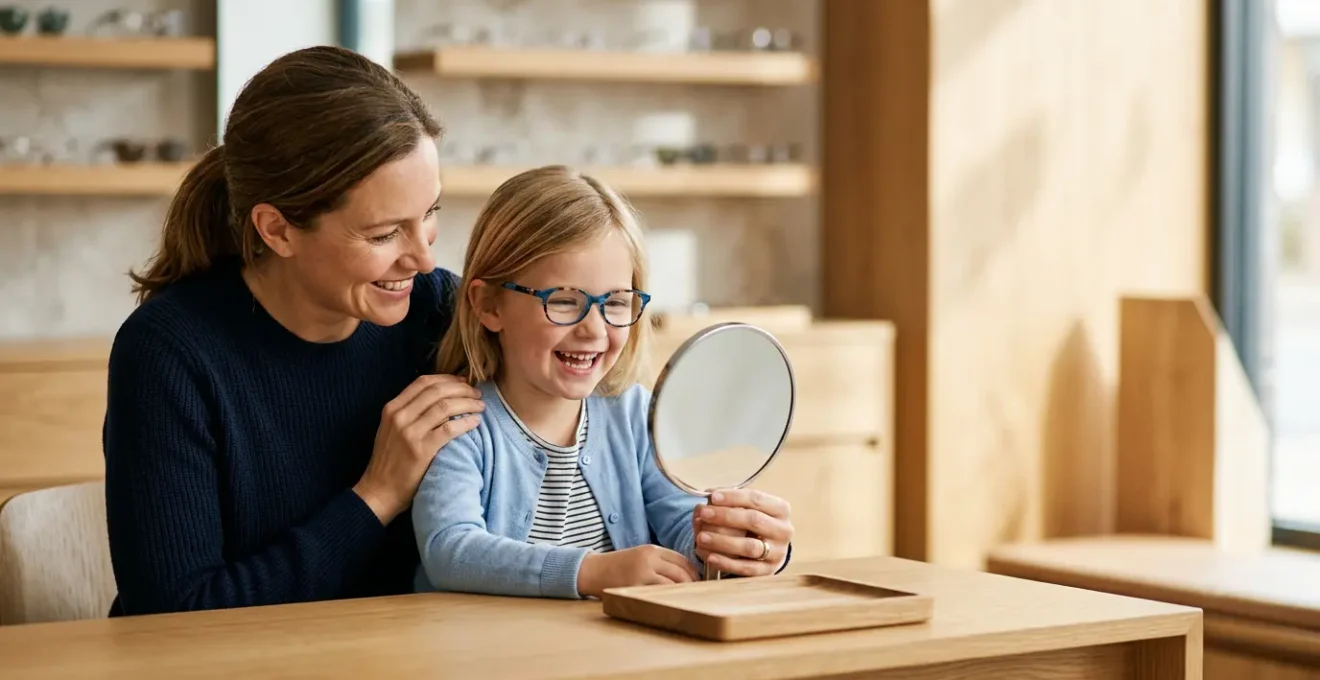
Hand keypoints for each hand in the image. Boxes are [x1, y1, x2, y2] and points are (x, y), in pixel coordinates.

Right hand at [354, 374, 483, 523]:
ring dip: (468, 403)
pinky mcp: (422, 450)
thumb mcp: (391, 429)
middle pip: (437, 391)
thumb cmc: (389, 460)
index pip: (423, 382)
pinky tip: (475, 422)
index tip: (462, 381)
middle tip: (476, 394)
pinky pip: (450, 429)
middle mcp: (400, 416)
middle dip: (462, 389)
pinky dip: (466, 422)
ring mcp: (410, 433)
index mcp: (392, 408)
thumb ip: (409, 411)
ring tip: (480, 406)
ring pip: (446, 406)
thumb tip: (438, 396)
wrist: (379, 491)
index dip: (447, 379)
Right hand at [577, 545, 699, 598]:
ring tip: (688, 600)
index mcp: (651, 549)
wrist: (592, 571)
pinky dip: (669, 598)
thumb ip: (659, 562)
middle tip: (698, 593)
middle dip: (692, 583)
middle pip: (681, 571)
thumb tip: (684, 575)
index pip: (681, 559)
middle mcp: (649, 559)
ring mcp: (642, 573)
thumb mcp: (639, 556)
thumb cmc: (617, 566)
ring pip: (673, 583)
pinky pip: (659, 593)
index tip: (699, 582)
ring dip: (683, 592)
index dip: (694, 572)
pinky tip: (671, 603)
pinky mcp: (636, 586)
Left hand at [694, 489, 793, 576]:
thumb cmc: (753, 523)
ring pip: (750, 547)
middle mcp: (783, 531)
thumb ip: (730, 501)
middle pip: (754, 520)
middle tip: (704, 514)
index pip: (756, 499)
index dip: (733, 497)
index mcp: (780, 509)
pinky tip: (710, 557)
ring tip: (701, 537)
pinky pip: (746, 569)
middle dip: (726, 516)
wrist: (768, 549)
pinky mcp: (768, 571)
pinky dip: (726, 563)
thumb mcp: (747, 508)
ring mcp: (777, 552)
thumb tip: (709, 497)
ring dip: (723, 541)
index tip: (712, 497)